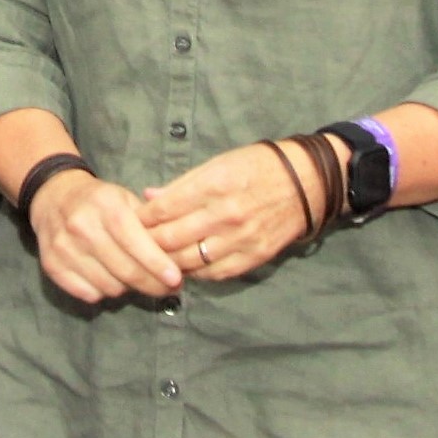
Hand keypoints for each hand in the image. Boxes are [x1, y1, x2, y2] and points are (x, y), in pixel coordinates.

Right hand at [26, 171, 183, 305]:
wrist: (54, 196)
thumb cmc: (100, 201)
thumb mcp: (125, 199)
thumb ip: (150, 224)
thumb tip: (178, 255)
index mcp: (105, 206)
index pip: (135, 242)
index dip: (158, 264)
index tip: (176, 279)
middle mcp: (82, 227)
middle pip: (124, 270)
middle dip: (152, 284)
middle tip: (168, 288)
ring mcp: (64, 248)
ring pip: (109, 286)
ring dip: (128, 288)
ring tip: (136, 278)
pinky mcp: (51, 266)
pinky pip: (88, 294)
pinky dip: (104, 292)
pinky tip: (110, 278)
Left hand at [138, 140, 318, 280]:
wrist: (307, 183)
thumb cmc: (258, 166)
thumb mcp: (219, 163)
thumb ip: (182, 184)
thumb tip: (148, 197)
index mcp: (215, 184)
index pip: (164, 209)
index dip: (141, 219)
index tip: (129, 222)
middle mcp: (227, 213)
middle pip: (171, 238)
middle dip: (147, 243)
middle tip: (132, 246)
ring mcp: (241, 238)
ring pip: (189, 261)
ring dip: (167, 262)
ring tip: (154, 259)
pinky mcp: (254, 256)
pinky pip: (214, 273)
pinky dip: (194, 272)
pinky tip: (184, 267)